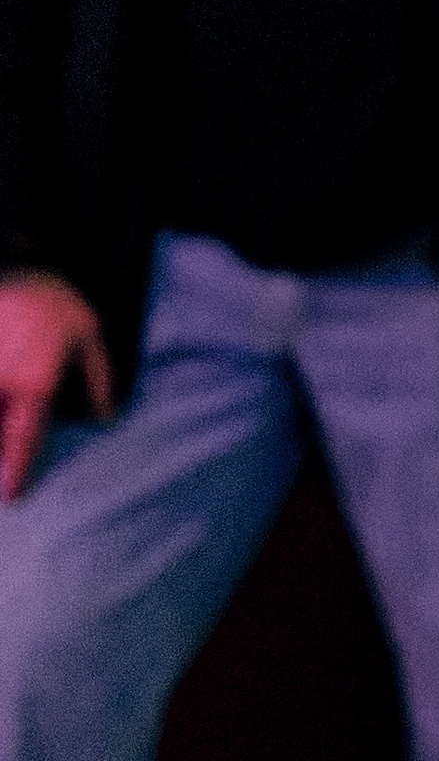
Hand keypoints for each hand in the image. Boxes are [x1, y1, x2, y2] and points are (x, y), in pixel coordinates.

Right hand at [0, 271, 110, 499]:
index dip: (17, 470)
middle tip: (2, 492)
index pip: (23, 438)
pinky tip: (0, 413)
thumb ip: (99, 381)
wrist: (19, 263)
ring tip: (2, 460)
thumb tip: (105, 418)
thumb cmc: (57, 304)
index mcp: (34, 384)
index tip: (11, 497)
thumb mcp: (90, 339)